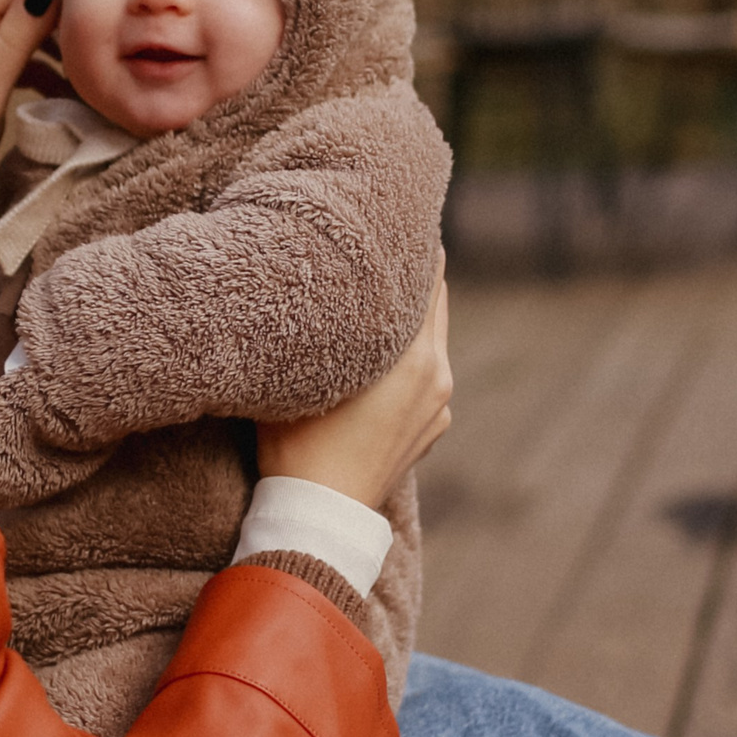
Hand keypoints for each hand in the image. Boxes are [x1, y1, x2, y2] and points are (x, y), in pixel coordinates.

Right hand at [255, 262, 452, 508]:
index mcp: (414, 356)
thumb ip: (322, 324)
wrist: (318, 519)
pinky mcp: (434, 428)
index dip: (412, 244)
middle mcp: (438, 374)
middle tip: (386, 245)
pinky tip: (378, 363)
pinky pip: (427, 377)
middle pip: (435, 301)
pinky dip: (410, 361)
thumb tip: (315, 276)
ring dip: (409, 321)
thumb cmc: (296, 446)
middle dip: (411, 277)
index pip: (427, 275)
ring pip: (431, 340)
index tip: (394, 217)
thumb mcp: (301, 373)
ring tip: (379, 301)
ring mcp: (440, 405)